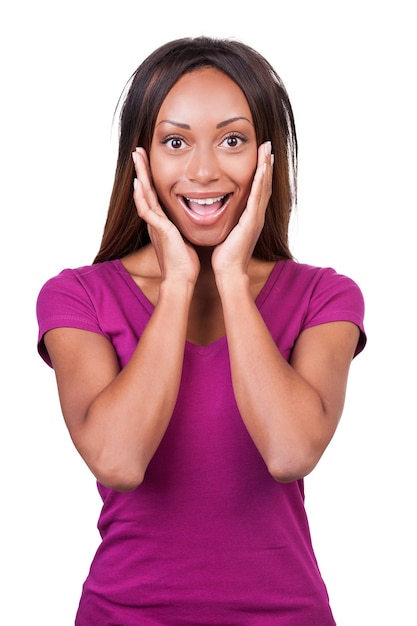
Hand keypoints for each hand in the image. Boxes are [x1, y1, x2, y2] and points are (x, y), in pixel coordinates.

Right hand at [132, 148, 199, 284]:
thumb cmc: (185, 263)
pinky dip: (142, 197)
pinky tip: (139, 183)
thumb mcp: (185, 238)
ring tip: (136, 157)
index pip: (155, 194)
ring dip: (140, 175)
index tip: (149, 160)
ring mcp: (155, 225)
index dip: (151, 177)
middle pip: (145, 190)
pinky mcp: (159, 230)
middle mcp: (155, 221)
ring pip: (143, 195)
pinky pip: (147, 210)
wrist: (181, 279)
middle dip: (142, 169)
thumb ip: (184, 227)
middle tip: (137, 151)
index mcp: (162, 222)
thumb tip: (194, 220)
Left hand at [211, 141, 272, 277]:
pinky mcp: (252, 222)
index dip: (260, 172)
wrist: (229, 271)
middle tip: (267, 145)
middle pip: (265, 184)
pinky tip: (262, 168)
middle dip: (266, 164)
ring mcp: (256, 218)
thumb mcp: (226, 232)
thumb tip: (216, 211)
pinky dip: (261, 181)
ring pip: (264, 187)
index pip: (257, 190)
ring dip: (266, 167)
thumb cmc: (224, 256)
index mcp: (250, 217)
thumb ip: (226, 220)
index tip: (260, 155)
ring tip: (267, 150)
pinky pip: (258, 198)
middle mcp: (256, 215)